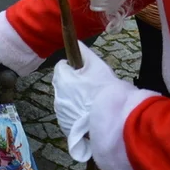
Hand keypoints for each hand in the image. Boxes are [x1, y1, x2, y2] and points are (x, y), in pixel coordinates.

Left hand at [52, 44, 120, 161]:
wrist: (112, 118)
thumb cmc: (105, 88)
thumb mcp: (97, 65)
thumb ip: (84, 52)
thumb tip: (77, 43)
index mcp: (61, 78)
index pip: (62, 66)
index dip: (75, 67)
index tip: (87, 72)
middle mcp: (57, 95)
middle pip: (64, 84)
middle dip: (75, 84)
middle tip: (93, 87)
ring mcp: (60, 113)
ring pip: (67, 100)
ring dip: (76, 99)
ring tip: (94, 103)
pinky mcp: (66, 126)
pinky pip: (70, 116)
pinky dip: (78, 114)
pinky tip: (91, 116)